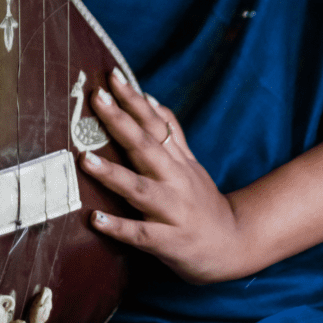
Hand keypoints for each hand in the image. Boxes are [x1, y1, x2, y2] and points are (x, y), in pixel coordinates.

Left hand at [81, 69, 251, 284]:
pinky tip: (96, 219)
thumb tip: (149, 98)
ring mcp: (172, 211)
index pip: (153, 123)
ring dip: (113, 174)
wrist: (237, 246)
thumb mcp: (190, 163)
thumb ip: (171, 132)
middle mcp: (175, 180)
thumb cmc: (202, 202)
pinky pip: (141, 234)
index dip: (133, 99)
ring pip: (140, 190)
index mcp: (177, 160)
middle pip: (146, 147)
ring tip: (86, 159)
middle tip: (97, 98)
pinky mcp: (168, 242)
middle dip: (121, 122)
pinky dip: (119, 227)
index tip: (111, 76)